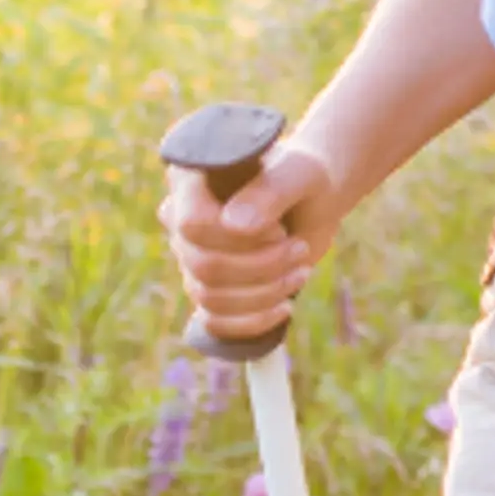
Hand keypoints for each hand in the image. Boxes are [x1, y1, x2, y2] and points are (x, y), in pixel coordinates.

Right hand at [161, 136, 343, 341]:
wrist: (315, 198)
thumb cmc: (305, 177)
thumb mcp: (299, 174)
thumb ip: (269, 192)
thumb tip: (233, 225)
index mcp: (190, 179)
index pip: (191, 222)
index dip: (237, 238)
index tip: (278, 230)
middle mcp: (180, 219)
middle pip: (204, 265)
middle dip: (261, 266)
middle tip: (300, 249)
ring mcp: (191, 256)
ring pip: (211, 297)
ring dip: (264, 292)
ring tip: (302, 270)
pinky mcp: (209, 287)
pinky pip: (215, 321)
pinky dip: (253, 321)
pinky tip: (285, 306)